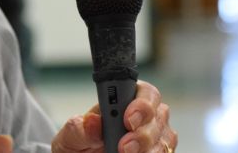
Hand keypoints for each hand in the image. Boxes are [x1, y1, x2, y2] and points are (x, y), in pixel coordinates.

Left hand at [51, 80, 176, 152]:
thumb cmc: (78, 145)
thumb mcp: (70, 137)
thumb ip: (79, 129)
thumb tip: (92, 120)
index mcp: (123, 99)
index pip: (143, 90)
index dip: (141, 103)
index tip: (128, 119)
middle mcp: (144, 114)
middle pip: (159, 114)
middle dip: (143, 132)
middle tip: (124, 146)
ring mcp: (154, 135)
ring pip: (166, 137)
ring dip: (149, 148)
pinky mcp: (157, 151)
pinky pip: (166, 152)